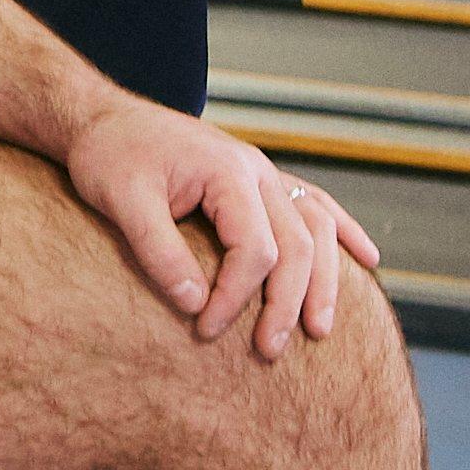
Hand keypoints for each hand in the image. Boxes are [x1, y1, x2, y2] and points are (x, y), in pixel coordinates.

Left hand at [60, 94, 377, 363]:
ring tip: (320, 330)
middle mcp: (257, 171)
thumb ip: (157, 251)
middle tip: (267, 351)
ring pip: (317, 229)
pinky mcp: (259, 181)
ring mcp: (264, 174)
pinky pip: (315, 205)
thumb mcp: (121, 200)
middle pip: (297, 245)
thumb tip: (194, 304)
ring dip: (324, 281)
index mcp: (228, 172)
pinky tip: (369, 259)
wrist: (101, 117)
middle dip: (286, 303)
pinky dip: (344, 232)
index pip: (254, 250)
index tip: (206, 327)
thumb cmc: (108, 156)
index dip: (236, 296)